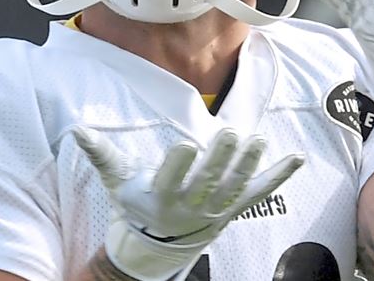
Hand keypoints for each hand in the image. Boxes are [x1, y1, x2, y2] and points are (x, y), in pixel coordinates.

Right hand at [73, 126, 303, 280]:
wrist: (159, 243)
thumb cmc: (138, 204)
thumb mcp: (119, 181)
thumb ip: (103, 154)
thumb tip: (77, 129)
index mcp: (162, 196)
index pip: (171, 180)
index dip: (178, 166)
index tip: (184, 146)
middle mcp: (192, 205)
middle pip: (209, 182)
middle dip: (221, 159)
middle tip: (230, 133)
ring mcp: (218, 208)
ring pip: (236, 187)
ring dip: (250, 165)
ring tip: (258, 141)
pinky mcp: (236, 208)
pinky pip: (261, 192)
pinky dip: (280, 176)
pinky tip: (297, 158)